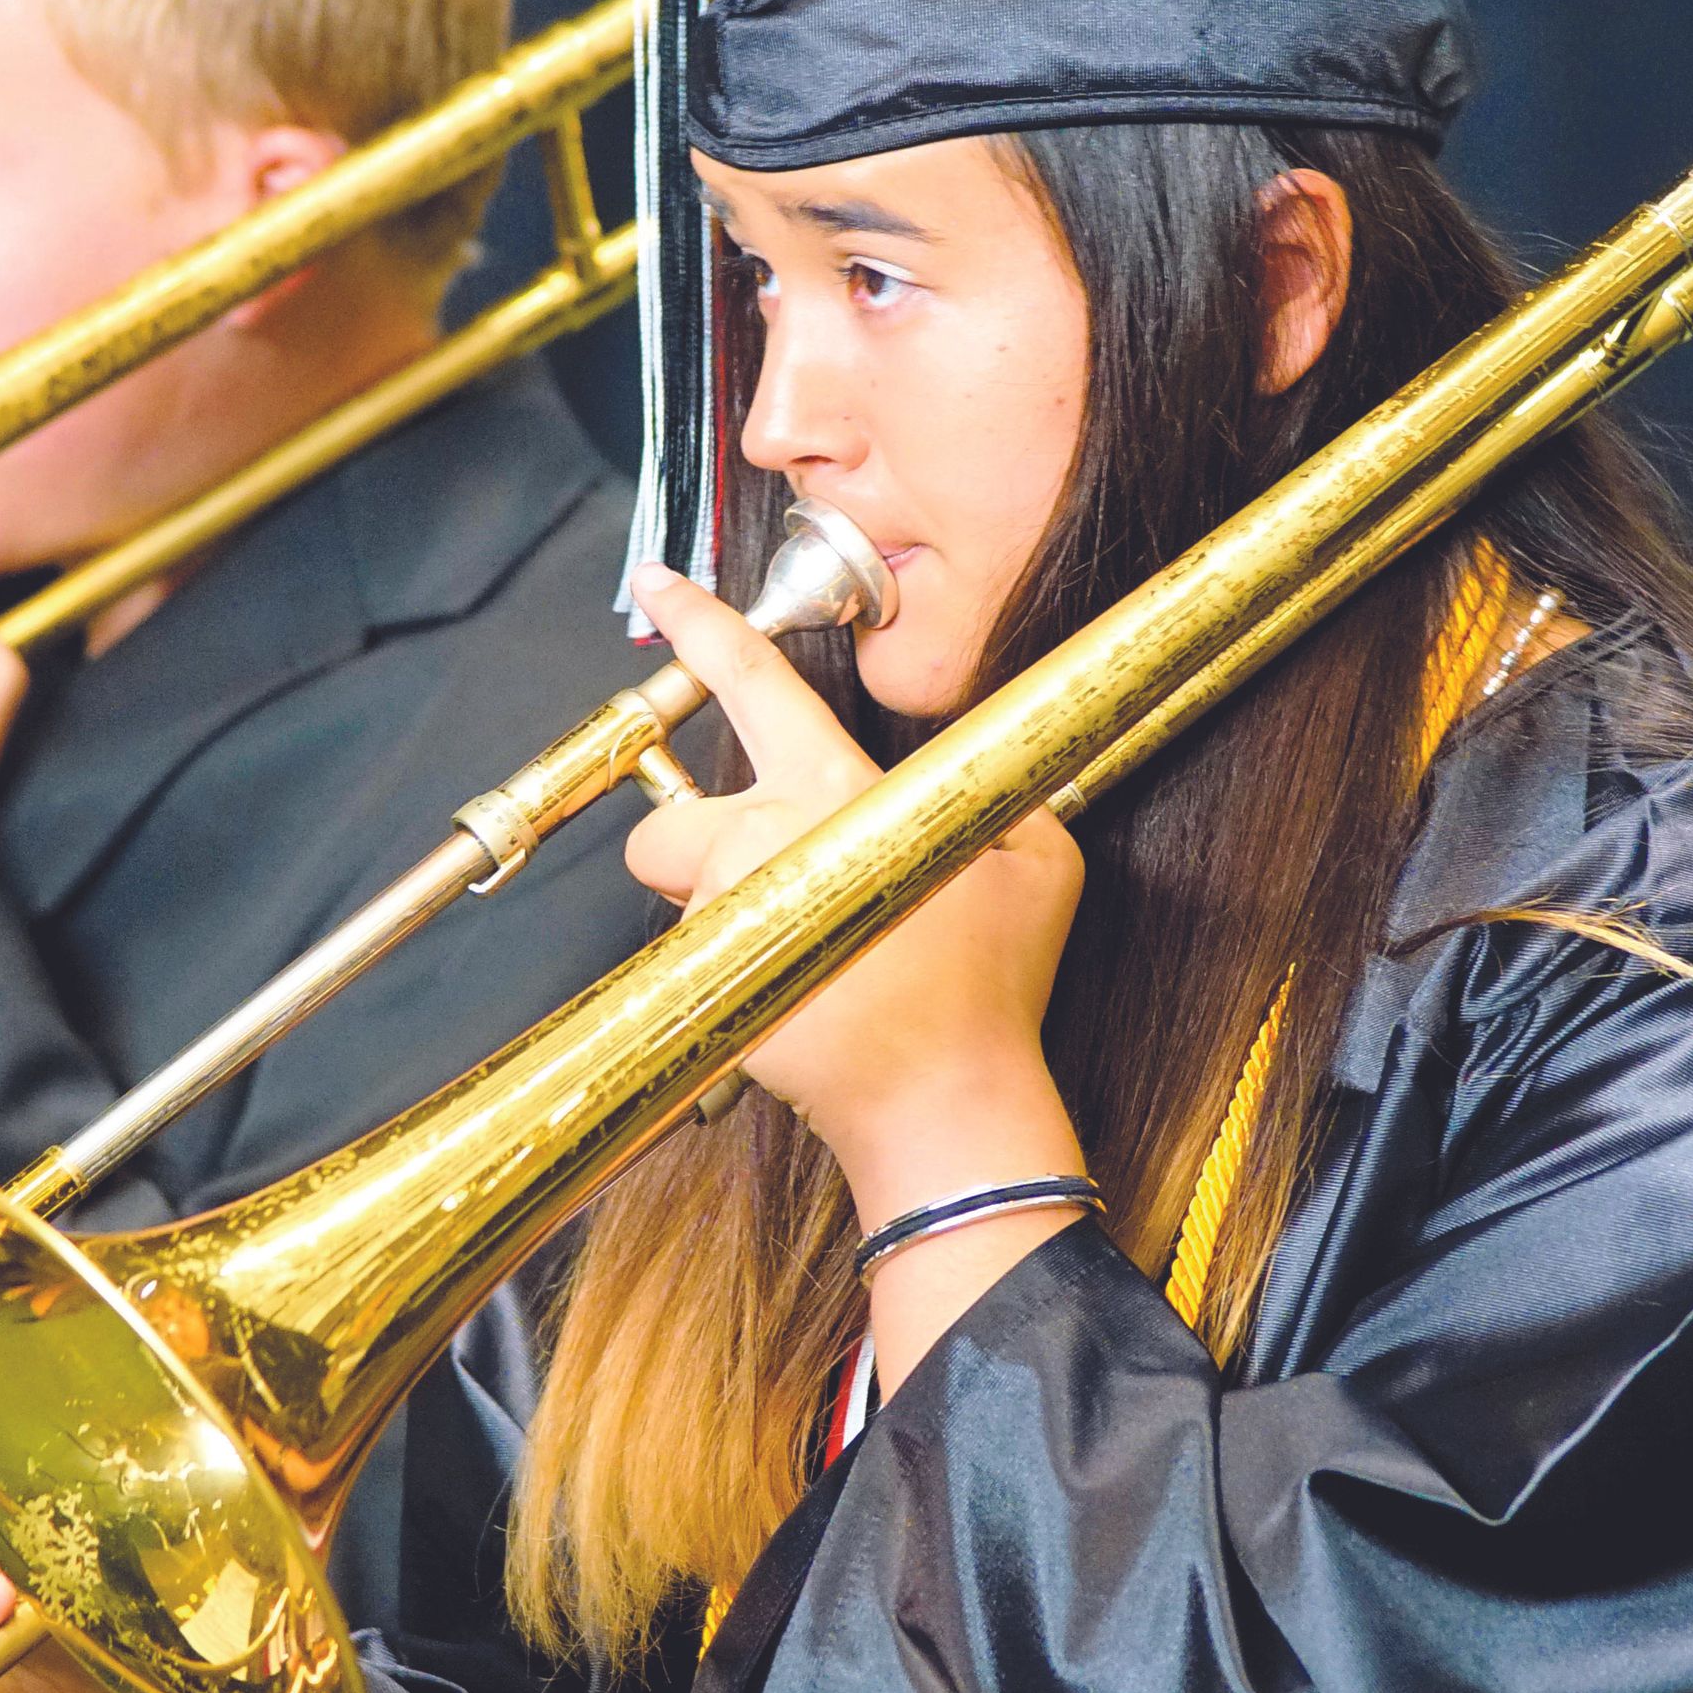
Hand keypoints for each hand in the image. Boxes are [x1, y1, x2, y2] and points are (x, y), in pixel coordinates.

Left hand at [619, 566, 1088, 1238]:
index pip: (753, 684)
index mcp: (832, 794)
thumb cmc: (992, 983)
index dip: (701, 626)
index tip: (657, 590)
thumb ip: (988, 782)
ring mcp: (726, 921)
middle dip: (696, 834)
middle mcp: (761, 847)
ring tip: (824, 951)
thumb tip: (963, 760)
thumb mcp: (1034, 855)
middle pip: (668, 810)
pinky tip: (816, 996)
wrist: (945, 1102)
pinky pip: (704, 958)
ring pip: (688, 893)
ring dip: (735, 909)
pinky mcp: (710, 987)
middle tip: (770, 865)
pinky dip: (747, 969)